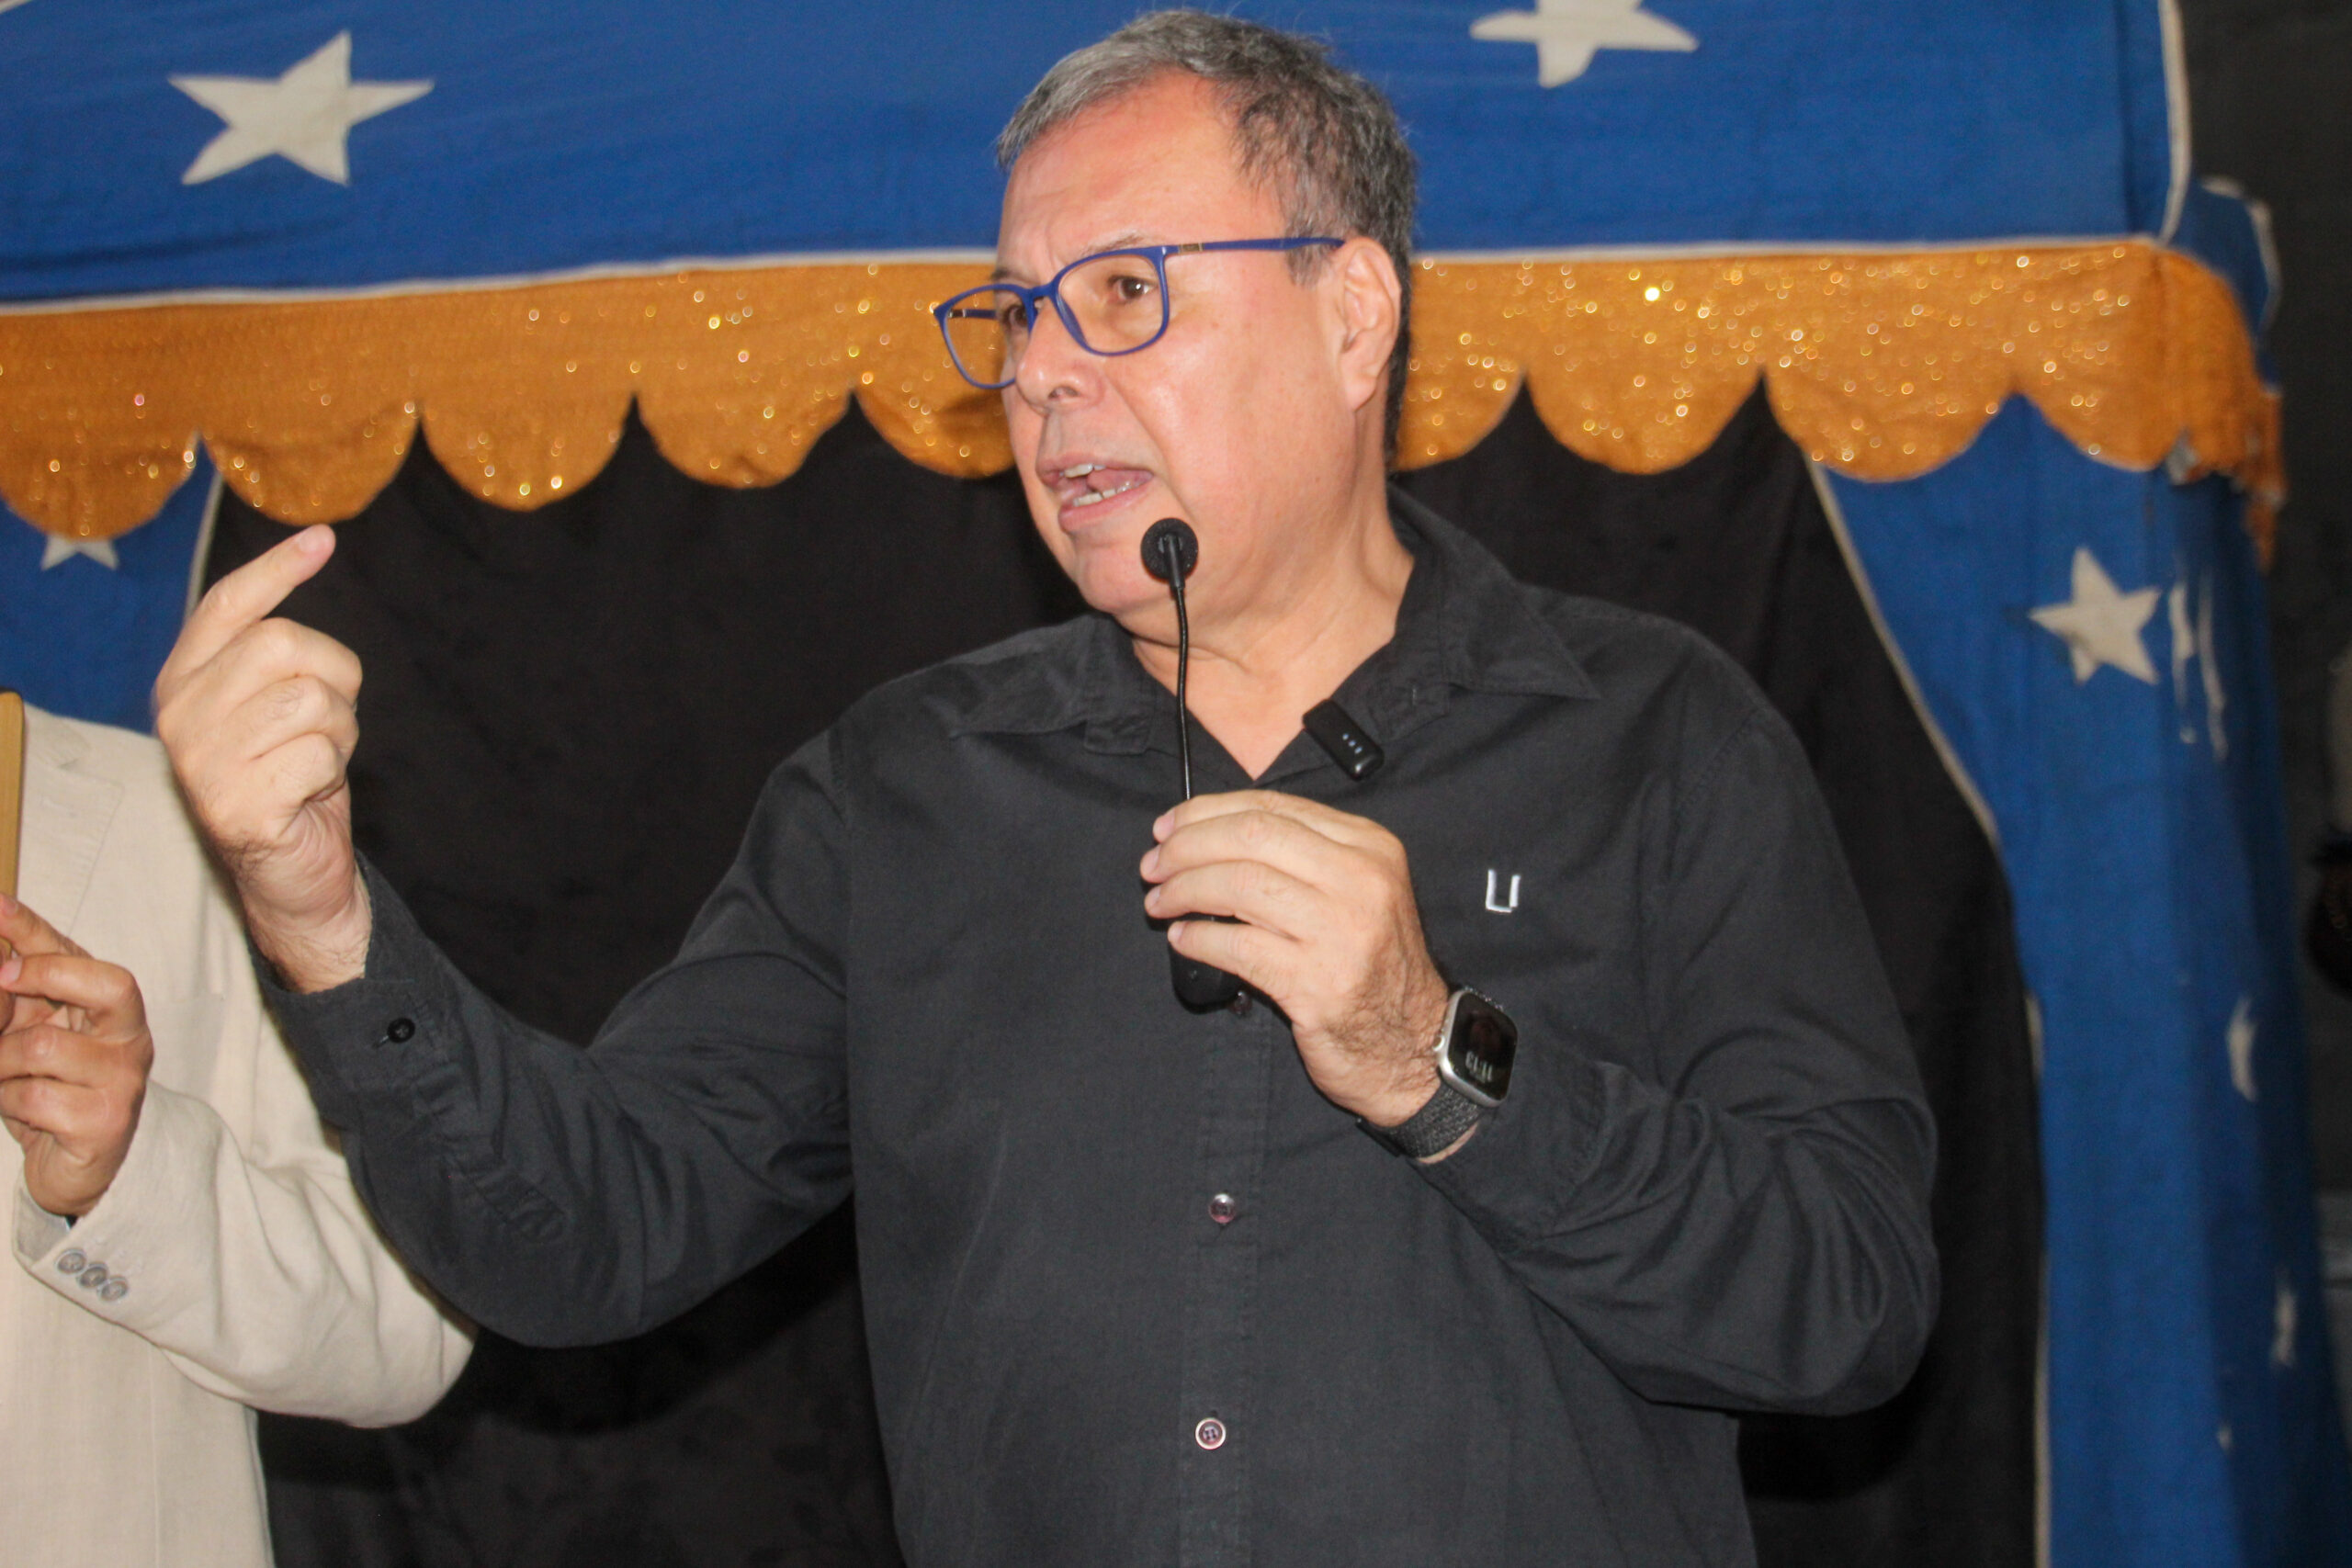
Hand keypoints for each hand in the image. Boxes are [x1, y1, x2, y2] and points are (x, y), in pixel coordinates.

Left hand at [0, 896, 154, 1216]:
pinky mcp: (105, 1121)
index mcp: (111, 1011)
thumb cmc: (51, 1091)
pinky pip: (35, 1096)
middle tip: (4, 981)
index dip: (36, 929)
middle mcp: (129, 1039)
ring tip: (4, 1078)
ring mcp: (122, 1080)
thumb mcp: (32, 1034)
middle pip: (108, 986)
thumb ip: (17, 996)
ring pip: (42, 1048)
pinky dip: (10, 1103)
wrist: (77, 1168)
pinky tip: (20, 1110)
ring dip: (2, 1064)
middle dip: (47, 975)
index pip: (79, 956)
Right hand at [155, 524, 371, 992]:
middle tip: (328, 721)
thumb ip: (276, 649)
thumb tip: (311, 545)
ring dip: (339, 729)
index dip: (277, 569)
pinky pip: (319, 754)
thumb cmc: (293, 779)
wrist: (293, 875)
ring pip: (311, 698)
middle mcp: (178, 716)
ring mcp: (201, 763)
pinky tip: (310, 795)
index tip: (323, 539)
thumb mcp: (278, 705)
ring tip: (316, 760)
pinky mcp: (235, 807)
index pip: (226, 606)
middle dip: (333, 676)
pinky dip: (334, 772)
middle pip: (283, 644)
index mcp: (183, 681)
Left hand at [1141, 791, 1449, 1126]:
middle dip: (1187, 847)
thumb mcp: (1356, 891)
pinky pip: (1237, 946)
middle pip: (1250, 838)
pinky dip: (1199, 938)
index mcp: (1369, 846)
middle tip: (1153, 865)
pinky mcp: (1317, 982)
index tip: (1169, 827)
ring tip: (1161, 902)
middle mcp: (1361, 880)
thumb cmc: (1370, 964)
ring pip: (1239, 886)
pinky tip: (1183, 938)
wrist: (1412, 1043)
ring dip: (1184, 890)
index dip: (1207, 812)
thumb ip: (1300, 857)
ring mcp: (1341, 931)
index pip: (1271, 808)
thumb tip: (1208, 834)